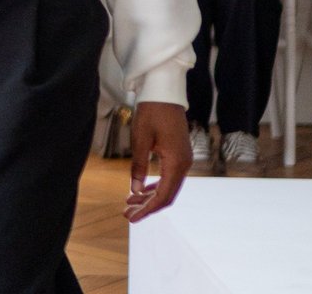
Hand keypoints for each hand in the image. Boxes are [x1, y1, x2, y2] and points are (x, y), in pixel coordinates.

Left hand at [124, 101, 189, 221]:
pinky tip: (142, 190)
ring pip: (168, 187)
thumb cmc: (151, 113)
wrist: (164, 93)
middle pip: (167, 195)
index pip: (163, 195)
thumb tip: (134, 190)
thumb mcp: (140, 140)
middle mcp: (184, 164)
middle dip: (147, 206)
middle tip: (127, 214)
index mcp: (176, 163)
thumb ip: (138, 166)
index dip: (147, 209)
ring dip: (150, 197)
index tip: (132, 218)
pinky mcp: (180, 155)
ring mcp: (184, 160)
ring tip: (130, 204)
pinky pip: (169, 177)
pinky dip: (155, 185)